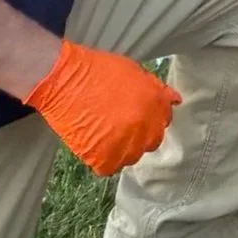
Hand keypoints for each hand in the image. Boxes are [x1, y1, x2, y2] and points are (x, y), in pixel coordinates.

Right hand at [22, 41, 180, 176]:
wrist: (62, 78)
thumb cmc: (94, 70)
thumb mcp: (132, 70)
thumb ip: (155, 89)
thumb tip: (174, 100)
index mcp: (155, 104)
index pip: (164, 121)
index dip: (149, 118)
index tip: (136, 116)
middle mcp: (145, 127)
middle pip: (151, 142)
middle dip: (138, 135)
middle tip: (117, 124)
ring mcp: (125, 145)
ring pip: (131, 157)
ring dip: (120, 149)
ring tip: (101, 132)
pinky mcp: (103, 158)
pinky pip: (109, 167)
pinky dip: (101, 159)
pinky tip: (92, 143)